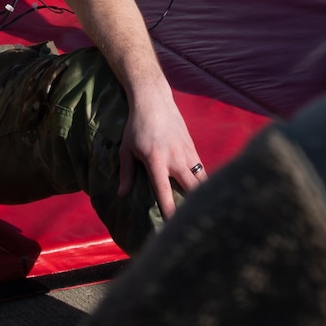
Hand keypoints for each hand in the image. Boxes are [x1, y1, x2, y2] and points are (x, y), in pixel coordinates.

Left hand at [117, 86, 203, 219]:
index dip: (169, 209)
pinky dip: (202, 182)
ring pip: (201, 179)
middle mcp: (175, 158)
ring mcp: (187, 152)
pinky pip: (201, 169)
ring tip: (204, 211)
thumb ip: (126, 173)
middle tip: (194, 222)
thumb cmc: (136, 126)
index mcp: (156, 160)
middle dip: (194, 205)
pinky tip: (202, 193)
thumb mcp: (126, 149)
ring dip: (202, 195)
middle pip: (191, 187)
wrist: (153, 101)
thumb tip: (121, 196)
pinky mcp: (193, 147)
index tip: (171, 224)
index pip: (164, 190)